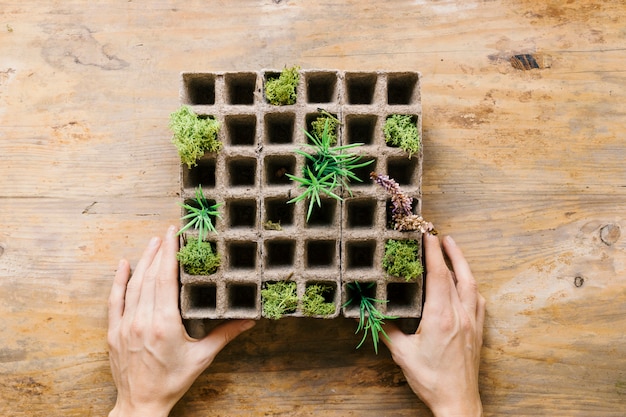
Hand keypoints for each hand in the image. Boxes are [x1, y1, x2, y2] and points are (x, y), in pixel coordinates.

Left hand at [107, 225, 254, 416]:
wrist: (141, 404)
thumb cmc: (173, 381)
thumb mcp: (203, 357)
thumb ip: (226, 334)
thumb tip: (250, 320)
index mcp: (165, 324)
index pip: (166, 279)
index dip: (170, 254)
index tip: (174, 235)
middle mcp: (143, 320)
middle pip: (150, 277)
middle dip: (159, 251)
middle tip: (168, 232)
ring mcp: (125, 325)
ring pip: (133, 285)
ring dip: (143, 261)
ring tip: (153, 243)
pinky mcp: (114, 332)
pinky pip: (115, 300)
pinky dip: (119, 281)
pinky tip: (124, 265)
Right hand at [383, 233, 484, 416]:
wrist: (458, 402)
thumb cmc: (431, 380)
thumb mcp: (402, 354)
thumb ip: (388, 330)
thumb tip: (376, 313)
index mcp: (440, 318)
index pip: (438, 276)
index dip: (433, 253)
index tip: (428, 236)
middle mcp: (460, 316)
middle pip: (457, 275)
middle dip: (448, 252)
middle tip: (440, 236)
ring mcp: (472, 323)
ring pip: (471, 285)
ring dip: (462, 264)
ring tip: (454, 250)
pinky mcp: (478, 332)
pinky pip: (478, 301)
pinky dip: (471, 285)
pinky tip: (466, 283)